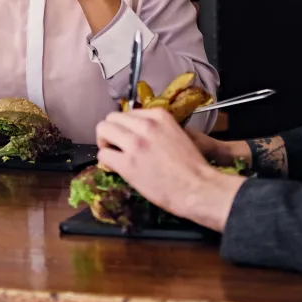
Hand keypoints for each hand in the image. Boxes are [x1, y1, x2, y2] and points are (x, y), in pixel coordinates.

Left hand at [96, 108, 244, 231]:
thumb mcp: (175, 134)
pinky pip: (103, 154)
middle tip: (115, 144)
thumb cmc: (191, 166)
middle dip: (111, 131)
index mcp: (159, 115)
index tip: (128, 137)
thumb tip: (135, 132)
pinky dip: (105, 160)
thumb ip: (155, 128)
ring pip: (103, 130)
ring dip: (104, 142)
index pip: (128, 112)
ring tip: (112, 153)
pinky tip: (114, 167)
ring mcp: (135, 143)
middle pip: (112, 118)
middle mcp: (145, 125)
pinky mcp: (127, 164)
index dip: (125, 126)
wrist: (199, 188)